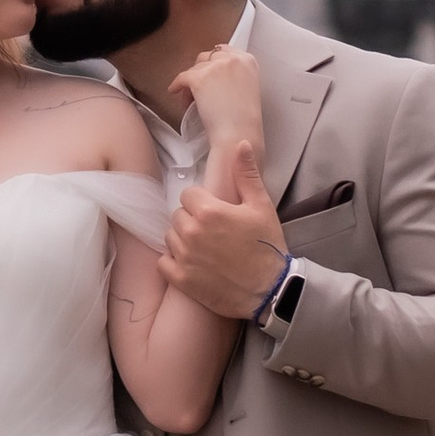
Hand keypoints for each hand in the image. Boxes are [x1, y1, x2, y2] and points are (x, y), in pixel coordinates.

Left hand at [163, 141, 291, 324]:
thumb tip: (240, 144)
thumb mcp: (261, 206)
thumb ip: (246, 174)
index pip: (188, 195)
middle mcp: (192, 232)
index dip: (202, 202)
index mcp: (209, 211)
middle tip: (213, 232)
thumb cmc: (267, 246)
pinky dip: (173, 262)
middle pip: (178, 215)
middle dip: (192, 219)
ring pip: (170, 236)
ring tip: (205, 248)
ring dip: (182, 239)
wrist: (272, 291)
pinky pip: (163, 262)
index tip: (217, 213)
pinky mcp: (181, 279)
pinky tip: (192, 263)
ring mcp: (184, 257)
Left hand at [168, 42, 267, 176]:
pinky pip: (181, 78)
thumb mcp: (247, 88)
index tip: (208, 68)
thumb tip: (217, 75)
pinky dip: (177, 86)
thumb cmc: (244, 120)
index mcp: (247, 61)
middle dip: (201, 71)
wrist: (239, 134)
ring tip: (193, 99)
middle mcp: (232, 59)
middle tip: (200, 87)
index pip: (225, 50)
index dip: (213, 62)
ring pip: (194, 68)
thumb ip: (235, 75)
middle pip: (207, 57)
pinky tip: (176, 91)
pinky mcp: (199, 78)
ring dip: (191, 82)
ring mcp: (215, 67)